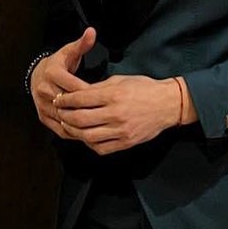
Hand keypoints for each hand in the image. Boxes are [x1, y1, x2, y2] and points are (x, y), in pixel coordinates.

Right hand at [29, 28, 96, 138]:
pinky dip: (72, 131)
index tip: (103, 97)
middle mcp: (44, 89)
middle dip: (85, 109)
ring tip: (97, 125)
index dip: (88, 92)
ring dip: (79, 123)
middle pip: (67, 103)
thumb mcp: (69, 51)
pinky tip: (86, 132)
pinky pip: (58, 128)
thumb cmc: (58, 63)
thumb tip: (92, 32)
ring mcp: (42, 104)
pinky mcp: (43, 116)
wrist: (37, 75)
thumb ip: (82, 44)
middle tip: (104, 114)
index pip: (73, 85)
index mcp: (52, 73)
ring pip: (63, 117)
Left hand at [54, 74, 195, 154]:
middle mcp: (115, 114)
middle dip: (64, 116)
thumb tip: (78, 93)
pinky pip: (101, 148)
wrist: (168, 104)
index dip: (65, 99)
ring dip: (73, 132)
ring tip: (68, 126)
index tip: (59, 98)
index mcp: (113, 95)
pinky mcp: (126, 142)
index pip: (80, 99)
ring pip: (87, 136)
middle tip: (59, 112)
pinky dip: (89, 143)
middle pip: (79, 119)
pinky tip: (85, 137)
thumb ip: (98, 88)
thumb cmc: (145, 89)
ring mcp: (120, 131)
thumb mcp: (120, 80)